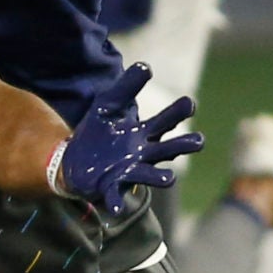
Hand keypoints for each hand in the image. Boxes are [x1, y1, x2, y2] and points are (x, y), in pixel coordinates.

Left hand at [51, 63, 202, 216]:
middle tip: (199, 141)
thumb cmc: (97, 133)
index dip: (178, 113)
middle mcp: (143, 154)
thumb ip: (125, 87)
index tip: (190, 103)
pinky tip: (116, 207)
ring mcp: (129, 172)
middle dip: (183, 146)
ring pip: (150, 175)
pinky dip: (116, 202)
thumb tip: (146, 65)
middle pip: (168, 150)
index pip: (166, 122)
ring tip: (168, 178)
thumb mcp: (108, 106)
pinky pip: (116, 196)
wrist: (73, 160)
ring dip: (160, 177)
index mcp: (144, 134)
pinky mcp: (110, 188)